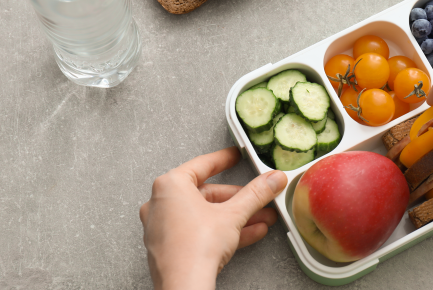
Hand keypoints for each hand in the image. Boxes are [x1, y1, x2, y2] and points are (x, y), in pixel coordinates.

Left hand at [139, 147, 287, 289]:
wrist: (184, 285)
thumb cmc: (194, 248)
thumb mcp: (234, 214)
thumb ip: (256, 194)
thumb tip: (271, 181)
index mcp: (170, 186)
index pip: (202, 165)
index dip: (224, 159)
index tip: (235, 156)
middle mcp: (161, 204)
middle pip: (208, 194)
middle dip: (238, 198)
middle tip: (258, 196)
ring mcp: (163, 227)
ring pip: (206, 215)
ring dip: (236, 216)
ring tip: (259, 218)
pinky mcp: (170, 247)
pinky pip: (200, 231)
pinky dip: (222, 230)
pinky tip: (247, 233)